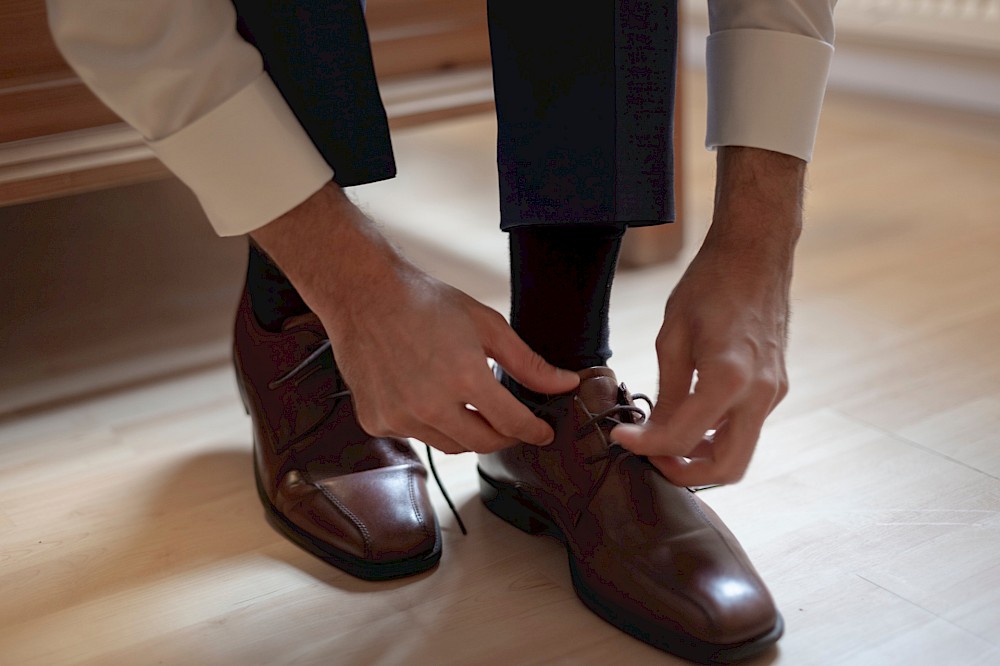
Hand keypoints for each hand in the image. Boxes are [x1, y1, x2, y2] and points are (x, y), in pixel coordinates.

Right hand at [251, 183, 579, 453]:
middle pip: (484, 443)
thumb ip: (527, 363)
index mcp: (464, 378)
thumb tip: (566, 384)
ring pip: (450, 445)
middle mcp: (431, 406)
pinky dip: (430, 424)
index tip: (544, 432)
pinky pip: (417, 437)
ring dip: (467, 431)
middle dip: (505, 436)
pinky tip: (428, 396)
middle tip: (512, 423)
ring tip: (469, 404)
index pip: (513, 424)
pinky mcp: (377, 422)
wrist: (363, 295)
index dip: (534, 431)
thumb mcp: (486, 324)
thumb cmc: (427, 302)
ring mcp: (400, 417)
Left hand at [612, 147, 803, 485]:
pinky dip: (717, 436)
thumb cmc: (709, 285)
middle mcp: (760, 393)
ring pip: (741, 453)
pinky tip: (689, 416)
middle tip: (650, 458)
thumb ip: (666, 393)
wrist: (755, 255)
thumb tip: (652, 435)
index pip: (682, 437)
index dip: (645, 446)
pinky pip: (747, 428)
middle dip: (685, 472)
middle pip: (727, 468)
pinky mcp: (777, 388)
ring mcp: (774, 393)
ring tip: (665, 440)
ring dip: (703, 458)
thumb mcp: (672, 337)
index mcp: (728, 377)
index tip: (619, 438)